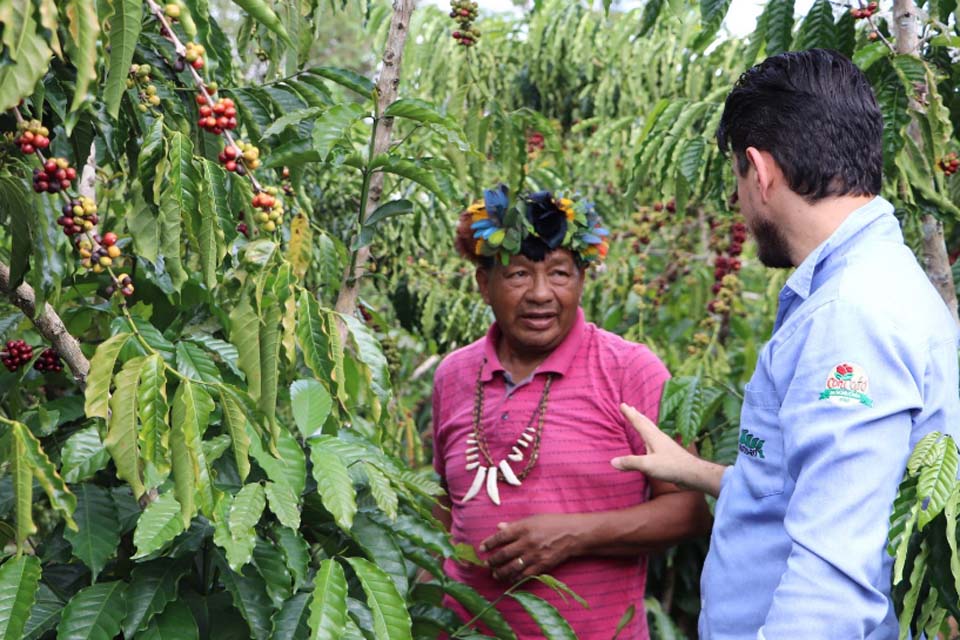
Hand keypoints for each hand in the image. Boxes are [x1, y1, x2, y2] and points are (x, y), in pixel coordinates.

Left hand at [479, 514, 583, 582]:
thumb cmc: (553, 523)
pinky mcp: (542, 565)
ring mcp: (534, 555)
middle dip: (493, 560)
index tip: (482, 548)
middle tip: (486, 564)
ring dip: (501, 572)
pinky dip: (515, 578)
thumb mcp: (533, 519)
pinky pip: (525, 574)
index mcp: (523, 528)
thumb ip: (515, 525)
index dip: (489, 543)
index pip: (501, 537)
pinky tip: (509, 579)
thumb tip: (499, 527)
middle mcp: (527, 542)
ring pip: (512, 567)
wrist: (573, 534)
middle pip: (504, 554)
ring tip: (495, 574)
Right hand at [612, 403, 726, 496]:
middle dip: (636, 415)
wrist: (692, 473)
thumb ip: (630, 462)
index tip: (622, 404)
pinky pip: (655, 439)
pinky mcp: (668, 452)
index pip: (638, 422)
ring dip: (643, 423)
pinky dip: (649, 434)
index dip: (629, 414)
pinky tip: (650, 442)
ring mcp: (665, 444)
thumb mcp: (647, 465)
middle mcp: (659, 437)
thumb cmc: (671, 466)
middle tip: (630, 407)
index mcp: (653, 437)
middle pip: (646, 423)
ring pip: (651, 430)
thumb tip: (612, 461)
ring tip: (639, 419)